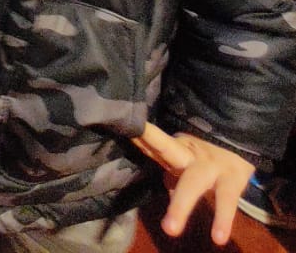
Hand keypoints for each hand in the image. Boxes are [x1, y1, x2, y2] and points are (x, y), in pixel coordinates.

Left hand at [135, 123, 254, 244]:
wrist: (245, 145)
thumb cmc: (206, 159)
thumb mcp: (185, 160)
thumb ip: (166, 169)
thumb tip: (151, 179)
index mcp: (176, 148)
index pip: (151, 139)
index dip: (138, 134)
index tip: (121, 127)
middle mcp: (191, 153)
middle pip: (166, 148)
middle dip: (151, 144)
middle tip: (133, 175)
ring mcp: (212, 165)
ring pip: (193, 182)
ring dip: (181, 206)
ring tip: (169, 229)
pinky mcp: (234, 180)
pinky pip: (227, 201)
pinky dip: (223, 219)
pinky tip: (219, 237)